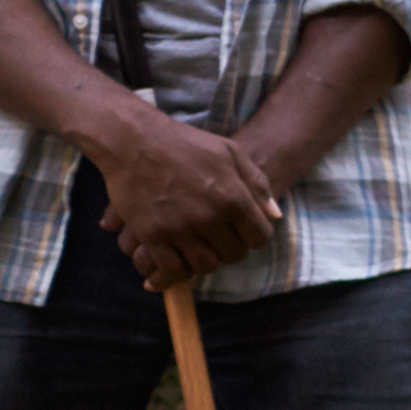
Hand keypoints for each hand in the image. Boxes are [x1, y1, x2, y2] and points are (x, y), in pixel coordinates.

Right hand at [89, 103, 283, 288]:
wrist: (134, 141)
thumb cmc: (186, 144)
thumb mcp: (231, 153)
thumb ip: (257, 183)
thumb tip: (275, 216)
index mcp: (233, 197)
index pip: (259, 238)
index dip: (253, 237)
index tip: (242, 232)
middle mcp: (209, 216)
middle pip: (233, 255)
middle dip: (230, 249)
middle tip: (219, 239)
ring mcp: (179, 227)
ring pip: (205, 265)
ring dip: (205, 260)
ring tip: (199, 247)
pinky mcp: (152, 234)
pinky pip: (171, 267)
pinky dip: (176, 268)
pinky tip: (176, 257)